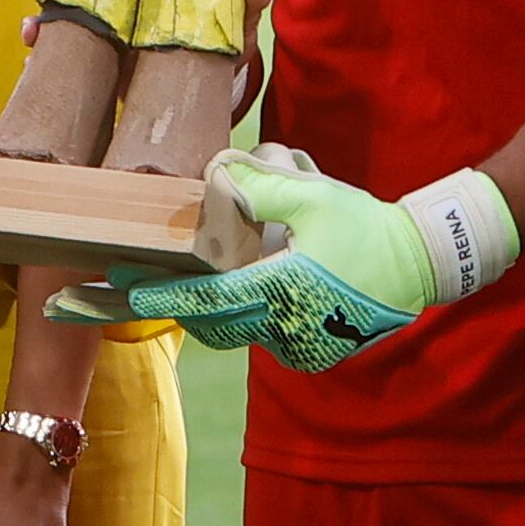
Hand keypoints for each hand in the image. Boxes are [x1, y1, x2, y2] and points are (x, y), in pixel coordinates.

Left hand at [97, 148, 426, 370]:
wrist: (422, 265)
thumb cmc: (370, 227)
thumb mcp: (315, 196)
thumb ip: (261, 188)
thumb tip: (217, 173)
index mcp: (280, 291)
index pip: (204, 301)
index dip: (157, 296)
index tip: (115, 286)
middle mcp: (283, 328)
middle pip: (207, 322)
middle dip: (160, 307)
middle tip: (103, 294)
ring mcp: (297, 346)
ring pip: (232, 329)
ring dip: (202, 311)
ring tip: (152, 292)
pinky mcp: (309, 351)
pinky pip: (260, 334)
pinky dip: (240, 316)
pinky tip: (225, 297)